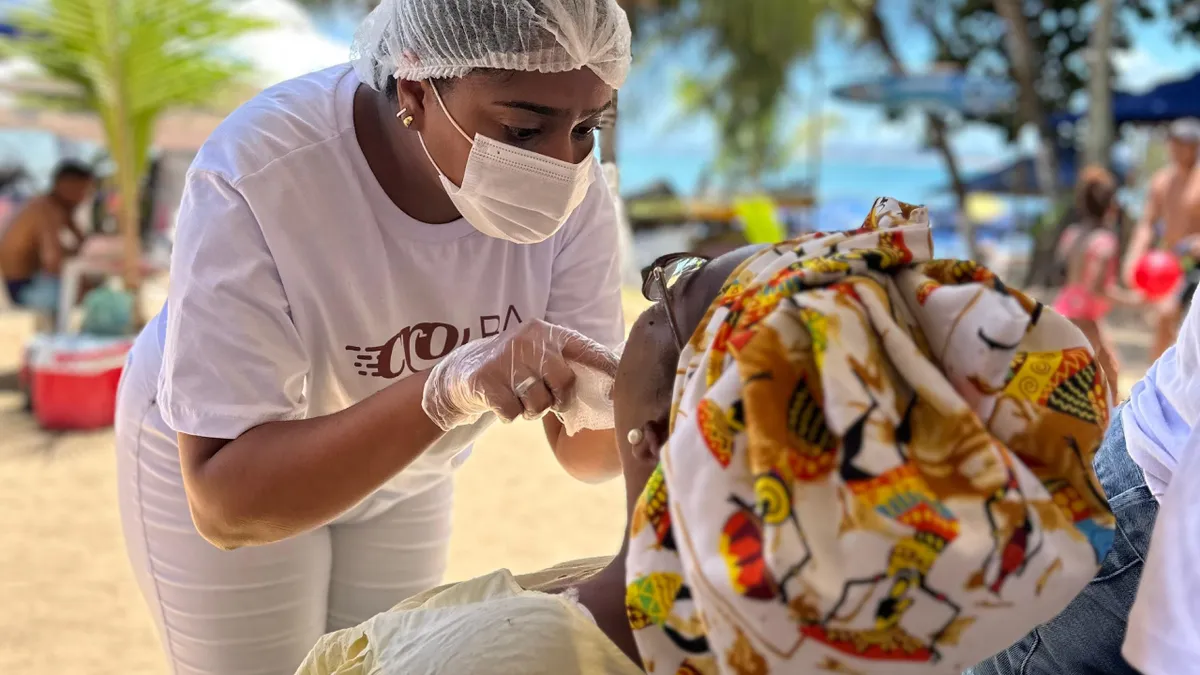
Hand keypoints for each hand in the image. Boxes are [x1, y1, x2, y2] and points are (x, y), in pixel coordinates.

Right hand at [421, 319, 618, 429]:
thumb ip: (569, 365)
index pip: (586, 349)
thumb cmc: (514, 368)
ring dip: (531, 410)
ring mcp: (505, 358)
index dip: (606, 369)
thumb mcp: (540, 356)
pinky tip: (500, 402)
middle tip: (545, 399)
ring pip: (538, 402)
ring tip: (520, 399)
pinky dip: (509, 415)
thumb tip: (611, 387)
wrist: (460, 371)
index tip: (619, 389)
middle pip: (564, 381)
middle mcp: (528, 339)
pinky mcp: (485, 380)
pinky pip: (512, 412)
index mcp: (547, 332)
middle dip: (558, 398)